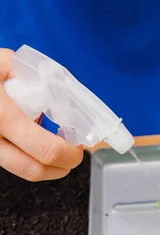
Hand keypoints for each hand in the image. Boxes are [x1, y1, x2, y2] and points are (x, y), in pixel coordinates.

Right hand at [0, 49, 82, 180]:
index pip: (46, 150)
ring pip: (24, 171)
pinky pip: (13, 163)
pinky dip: (29, 157)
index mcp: (1, 115)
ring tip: (57, 145)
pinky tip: (33, 141)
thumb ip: (38, 78)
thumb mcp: (6, 63)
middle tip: (73, 153)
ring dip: (48, 165)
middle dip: (63, 165)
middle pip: (35, 170)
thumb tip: (63, 102)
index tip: (78, 143)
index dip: (69, 153)